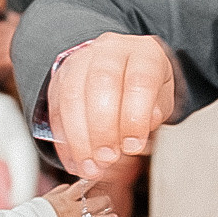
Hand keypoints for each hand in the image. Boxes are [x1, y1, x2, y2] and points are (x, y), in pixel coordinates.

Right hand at [42, 179, 117, 216]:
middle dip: (104, 202)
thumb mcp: (48, 197)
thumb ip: (59, 191)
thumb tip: (66, 187)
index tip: (101, 176)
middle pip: (94, 204)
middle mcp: (73, 210)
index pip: (82, 187)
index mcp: (66, 198)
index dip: (93, 181)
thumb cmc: (38, 212)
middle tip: (109, 201)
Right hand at [48, 33, 175, 177]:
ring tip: (89, 166)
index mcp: (144, 53)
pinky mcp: (60, 77)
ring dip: (79, 138)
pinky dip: (64, 140)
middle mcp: (111, 50)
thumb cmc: (145, 87)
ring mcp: (82, 60)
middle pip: (102, 83)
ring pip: (73, 95)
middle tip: (107, 158)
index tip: (133, 146)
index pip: (139, 80)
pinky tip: (74, 161)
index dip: (135, 116)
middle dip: (103, 128)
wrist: (123, 68)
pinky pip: (56, 108)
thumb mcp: (161, 99)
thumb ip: (153, 115)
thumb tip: (134, 137)